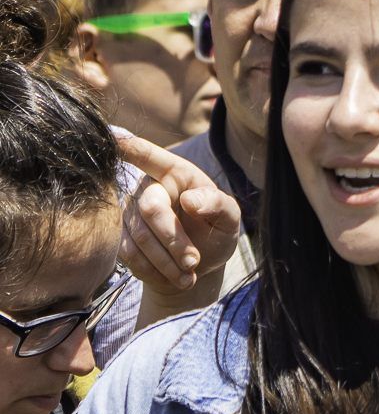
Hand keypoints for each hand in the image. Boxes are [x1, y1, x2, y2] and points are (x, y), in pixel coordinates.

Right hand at [116, 131, 242, 300]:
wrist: (198, 266)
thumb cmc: (216, 232)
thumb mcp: (229, 218)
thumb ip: (218, 204)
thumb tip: (191, 200)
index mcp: (177, 173)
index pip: (149, 156)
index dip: (130, 147)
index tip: (113, 137)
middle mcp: (148, 188)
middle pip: (151, 209)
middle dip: (173, 240)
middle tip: (194, 262)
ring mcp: (131, 213)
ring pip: (140, 237)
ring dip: (166, 261)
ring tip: (188, 275)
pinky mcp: (122, 238)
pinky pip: (130, 254)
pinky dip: (153, 270)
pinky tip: (174, 276)